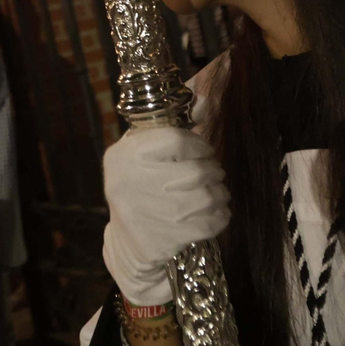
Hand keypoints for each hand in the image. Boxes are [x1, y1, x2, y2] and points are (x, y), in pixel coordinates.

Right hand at [102, 125, 229, 306]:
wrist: (128, 243)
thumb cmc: (141, 188)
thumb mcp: (144, 154)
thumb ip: (173, 128)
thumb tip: (205, 102)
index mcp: (124, 155)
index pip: (176, 140)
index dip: (200, 145)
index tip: (206, 152)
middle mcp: (130, 183)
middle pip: (196, 171)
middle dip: (214, 172)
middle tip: (216, 175)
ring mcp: (146, 214)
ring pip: (205, 198)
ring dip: (220, 195)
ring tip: (219, 193)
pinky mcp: (161, 241)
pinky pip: (208, 224)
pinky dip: (220, 217)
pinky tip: (217, 213)